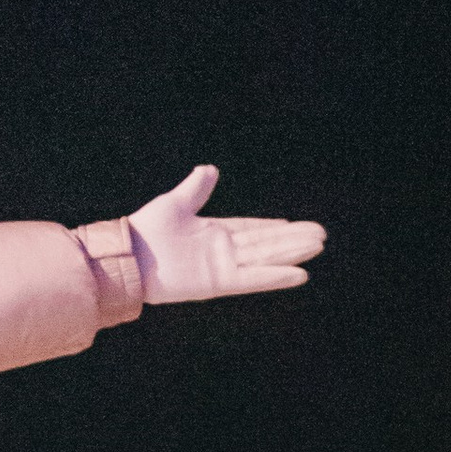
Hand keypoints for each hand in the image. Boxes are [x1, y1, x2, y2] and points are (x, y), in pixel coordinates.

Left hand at [127, 166, 324, 305]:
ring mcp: (222, 267)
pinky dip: (275, 277)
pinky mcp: (218, 282)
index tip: (296, 225)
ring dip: (291, 253)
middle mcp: (222, 250)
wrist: (128, 256)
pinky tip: (299, 274)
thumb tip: (210, 169)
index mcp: (213, 232)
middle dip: (292, 239)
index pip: (252, 229)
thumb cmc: (147, 230)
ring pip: (265, 258)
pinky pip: (252, 279)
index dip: (274, 228)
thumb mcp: (176, 203)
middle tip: (321, 235)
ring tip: (317, 247)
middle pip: (265, 243)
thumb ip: (196, 189)